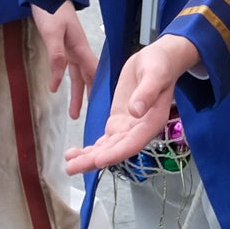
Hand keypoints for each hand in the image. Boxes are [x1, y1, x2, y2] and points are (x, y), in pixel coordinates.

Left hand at [37, 2, 96, 116]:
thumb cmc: (52, 9)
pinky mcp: (62, 44)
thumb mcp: (53, 33)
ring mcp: (71, 47)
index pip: (92, 72)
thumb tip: (59, 81)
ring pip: (76, 74)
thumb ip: (56, 56)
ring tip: (74, 112)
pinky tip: (58, 87)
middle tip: (87, 117)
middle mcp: (78, 49)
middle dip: (87, 97)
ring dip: (76, 92)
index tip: (101, 107)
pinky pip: (67, 66)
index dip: (97, 89)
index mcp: (80, 47)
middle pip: (86, 77)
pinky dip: (64, 79)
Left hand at [65, 33, 196, 174]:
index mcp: (152, 122)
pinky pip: (104, 140)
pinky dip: (90, 149)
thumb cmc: (160, 66)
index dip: (115, 153)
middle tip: (72, 168)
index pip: (132, 143)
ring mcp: (127, 128)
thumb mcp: (155, 74)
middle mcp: (139, 130)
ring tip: (69, 164)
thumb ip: (147, 92)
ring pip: (107, 148)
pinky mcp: (118, 122)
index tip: (98, 160)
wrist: (158, 60)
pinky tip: (75, 154)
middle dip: (94, 160)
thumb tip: (136, 110)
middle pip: (115, 150)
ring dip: (88, 158)